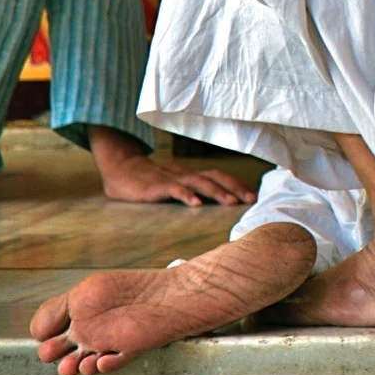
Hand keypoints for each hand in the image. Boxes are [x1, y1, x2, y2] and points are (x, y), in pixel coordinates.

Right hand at [87, 127, 256, 206]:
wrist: (121, 170)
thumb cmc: (151, 181)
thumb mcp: (176, 184)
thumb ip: (193, 190)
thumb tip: (216, 203)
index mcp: (192, 174)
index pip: (220, 175)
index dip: (237, 183)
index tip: (254, 195)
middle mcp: (186, 174)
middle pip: (215, 176)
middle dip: (235, 187)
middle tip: (251, 199)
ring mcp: (171, 179)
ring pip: (198, 182)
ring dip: (216, 192)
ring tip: (231, 202)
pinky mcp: (156, 186)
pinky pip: (174, 189)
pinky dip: (186, 195)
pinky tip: (196, 204)